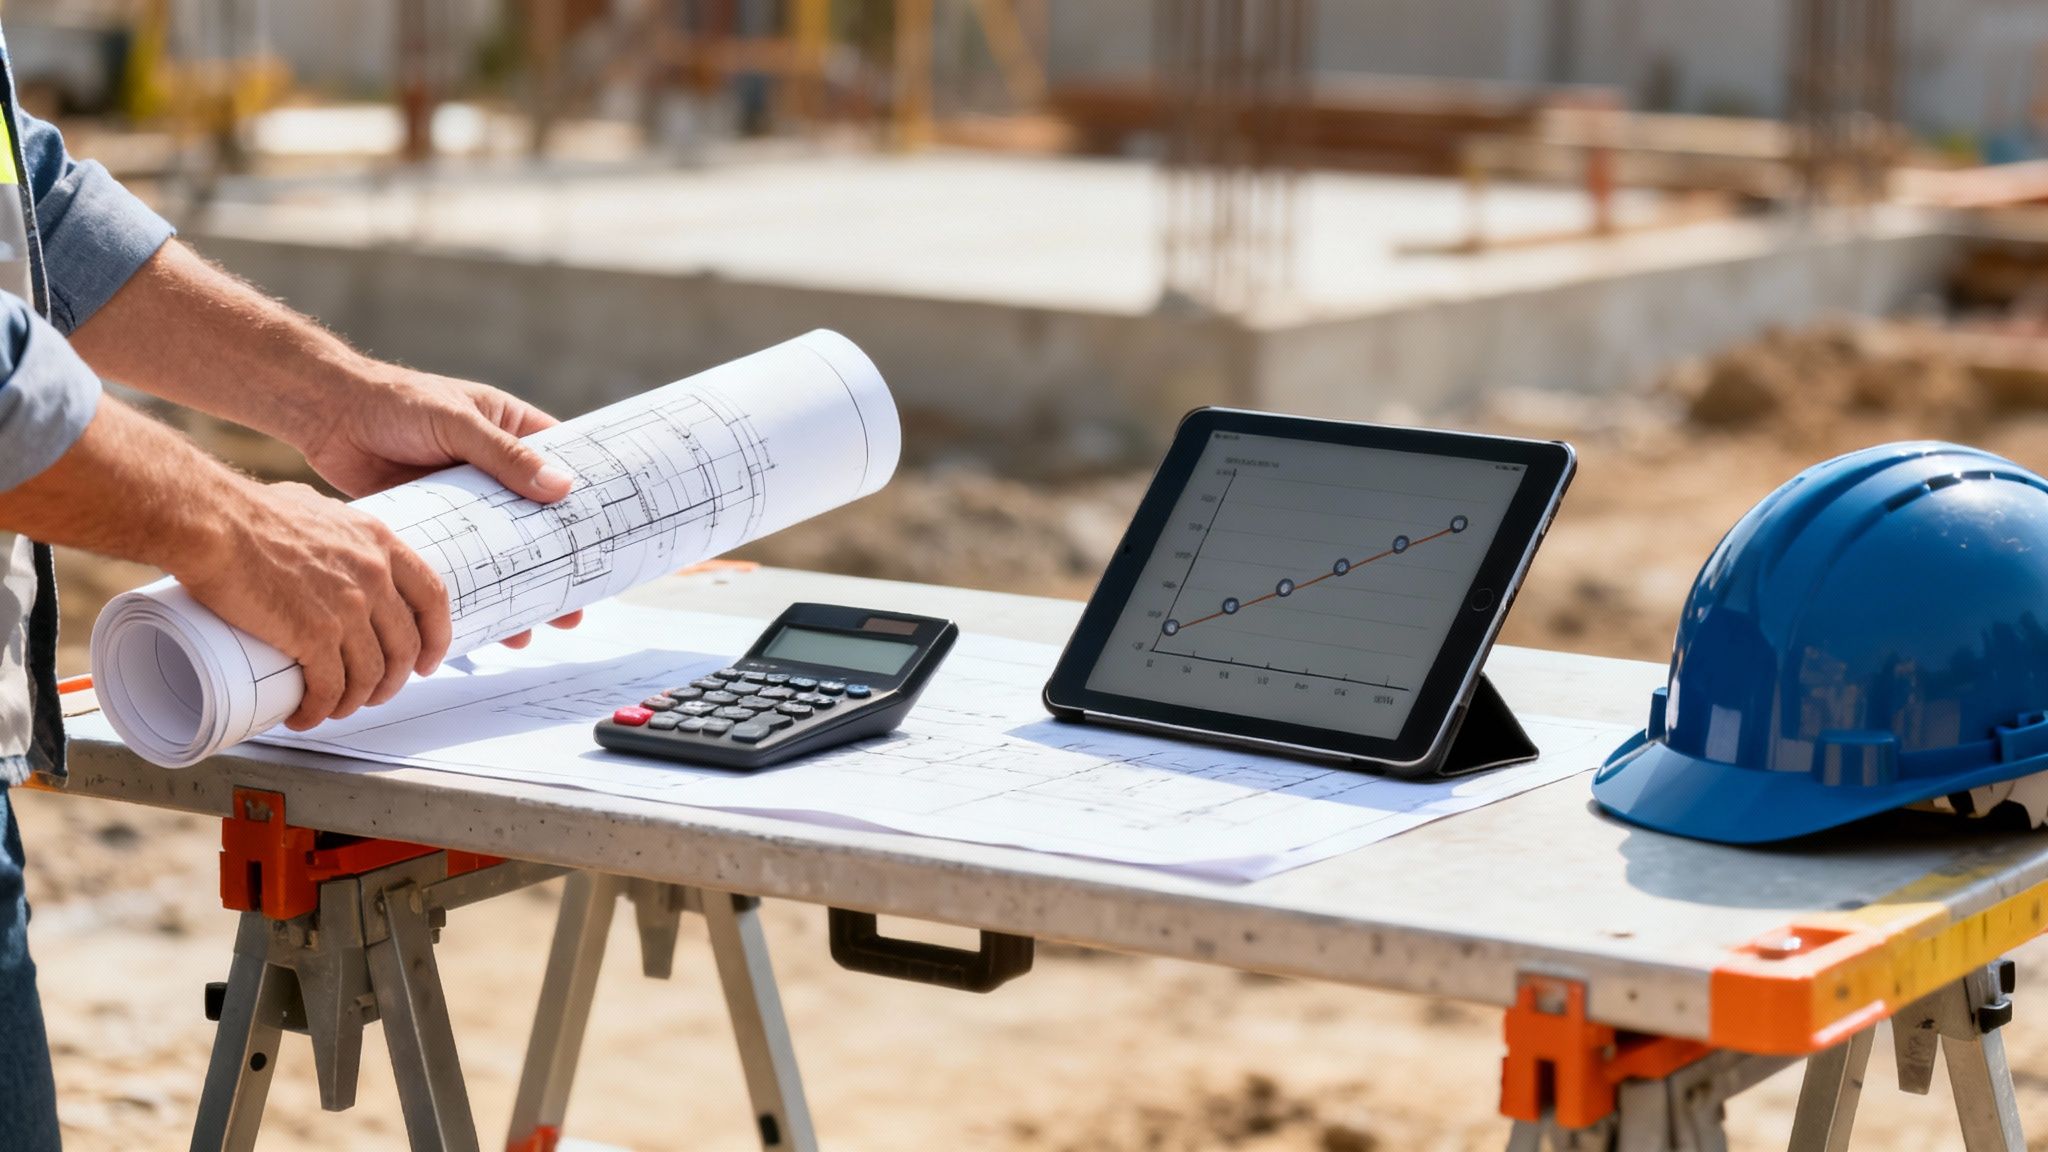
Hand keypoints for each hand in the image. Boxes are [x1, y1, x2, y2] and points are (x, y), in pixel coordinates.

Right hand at [177, 480, 450, 729]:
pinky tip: (305, 715)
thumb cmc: (248, 512)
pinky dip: (320, 709)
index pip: (432, 597)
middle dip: (392, 680)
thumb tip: (329, 546)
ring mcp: (349, 608)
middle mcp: (374, 577)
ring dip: (355, 700)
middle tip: (374, 693)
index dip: (435, 636)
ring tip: (334, 708)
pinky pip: (330, 688)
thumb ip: (335, 533)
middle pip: (405, 645)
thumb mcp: (317, 510)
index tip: (426, 660)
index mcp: (379, 544)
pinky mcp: (315, 635)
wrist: (213, 522)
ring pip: (370, 674)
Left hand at [291, 365, 582, 644]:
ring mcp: (466, 503)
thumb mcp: (457, 422)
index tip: (612, 543)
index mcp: (514, 433)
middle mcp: (497, 472)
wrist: (327, 415)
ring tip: (533, 629)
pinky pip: (463, 565)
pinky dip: (475, 593)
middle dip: (559, 569)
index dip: (589, 506)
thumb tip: (562, 488)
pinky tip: (484, 624)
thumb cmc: (396, 402)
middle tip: (575, 609)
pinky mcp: (435, 525)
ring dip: (519, 591)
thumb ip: (505, 457)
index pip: (565, 470)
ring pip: (503, 553)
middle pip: (540, 525)